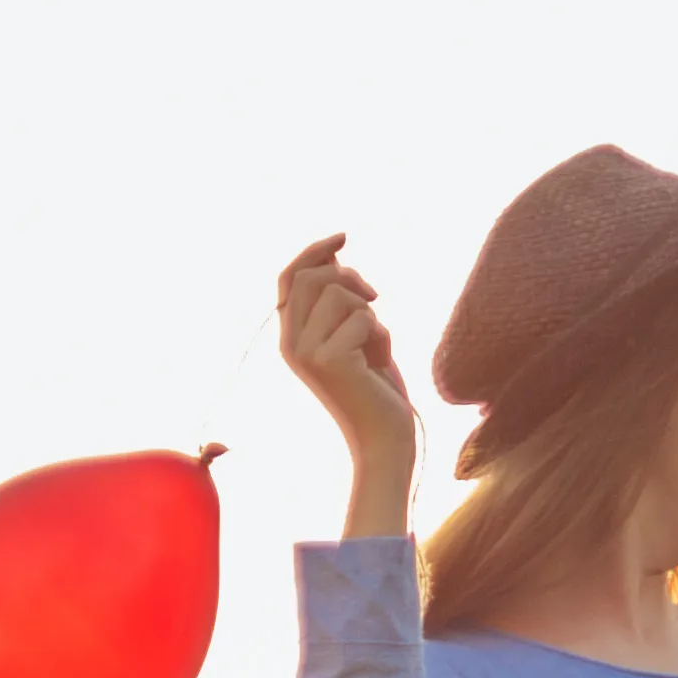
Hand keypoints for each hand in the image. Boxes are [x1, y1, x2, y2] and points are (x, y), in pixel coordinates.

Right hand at [276, 233, 416, 531]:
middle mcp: (290, 343)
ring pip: (337, 292)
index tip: (344, 236)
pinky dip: (382, 334)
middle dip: (349, 277)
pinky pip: (362, 317)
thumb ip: (343, 304)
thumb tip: (337, 257)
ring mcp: (306, 352)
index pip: (290, 278)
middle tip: (376, 297)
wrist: (387, 440)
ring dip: (369, 312)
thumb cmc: (378, 392)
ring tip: (377, 346)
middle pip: (311, 276)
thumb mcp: (358, 339)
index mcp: (292, 337)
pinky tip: (382, 363)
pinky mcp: (328, 360)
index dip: (314, 252)